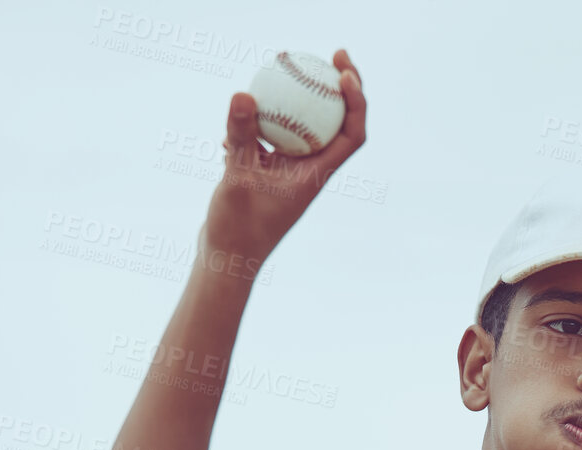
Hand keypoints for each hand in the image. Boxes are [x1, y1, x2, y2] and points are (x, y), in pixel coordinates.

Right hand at [202, 48, 367, 264]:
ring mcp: (288, 174)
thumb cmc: (237, 229)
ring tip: (279, 73)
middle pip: (335, 124)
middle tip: (328, 55)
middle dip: (336, 88)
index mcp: (317, 175)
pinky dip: (256, 129)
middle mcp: (309, 173)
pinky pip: (269, 143)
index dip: (356, 100)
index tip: (343, 70)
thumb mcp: (237, 177)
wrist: (225, 262)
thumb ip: (242, 136)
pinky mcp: (267, 177)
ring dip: (295, 103)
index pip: (352, 134)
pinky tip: (232, 125)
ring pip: (300, 130)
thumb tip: (245, 93)